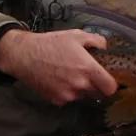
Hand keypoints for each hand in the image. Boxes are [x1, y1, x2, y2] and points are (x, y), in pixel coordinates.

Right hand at [0, 29, 117, 105]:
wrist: (24, 56)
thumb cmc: (50, 43)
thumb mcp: (76, 35)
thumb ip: (96, 41)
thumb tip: (106, 47)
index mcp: (88, 69)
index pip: (110, 88)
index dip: (111, 84)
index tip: (108, 79)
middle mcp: (79, 85)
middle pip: (98, 94)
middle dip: (97, 86)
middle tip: (89, 75)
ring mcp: (68, 95)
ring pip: (83, 96)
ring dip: (82, 89)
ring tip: (70, 75)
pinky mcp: (57, 100)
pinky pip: (69, 99)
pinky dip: (68, 92)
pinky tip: (60, 80)